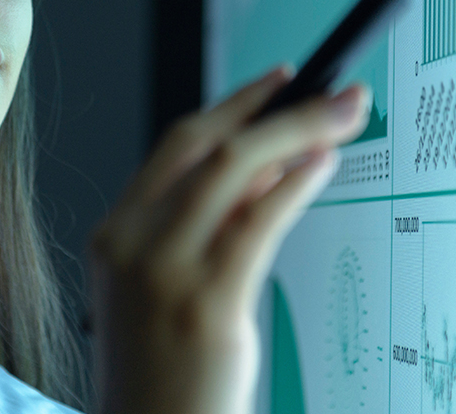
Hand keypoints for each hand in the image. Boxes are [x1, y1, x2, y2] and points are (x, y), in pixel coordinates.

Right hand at [88, 65, 369, 413]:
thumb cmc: (162, 372)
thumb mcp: (161, 287)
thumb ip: (204, 226)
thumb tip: (265, 167)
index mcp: (114, 234)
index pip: (177, 146)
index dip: (232, 105)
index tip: (277, 83)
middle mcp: (130, 243)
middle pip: (206, 145)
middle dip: (276, 107)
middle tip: (331, 92)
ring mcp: (162, 273)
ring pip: (232, 171)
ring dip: (297, 132)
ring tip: (341, 117)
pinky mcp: (204, 307)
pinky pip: (256, 224)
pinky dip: (294, 184)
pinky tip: (321, 166)